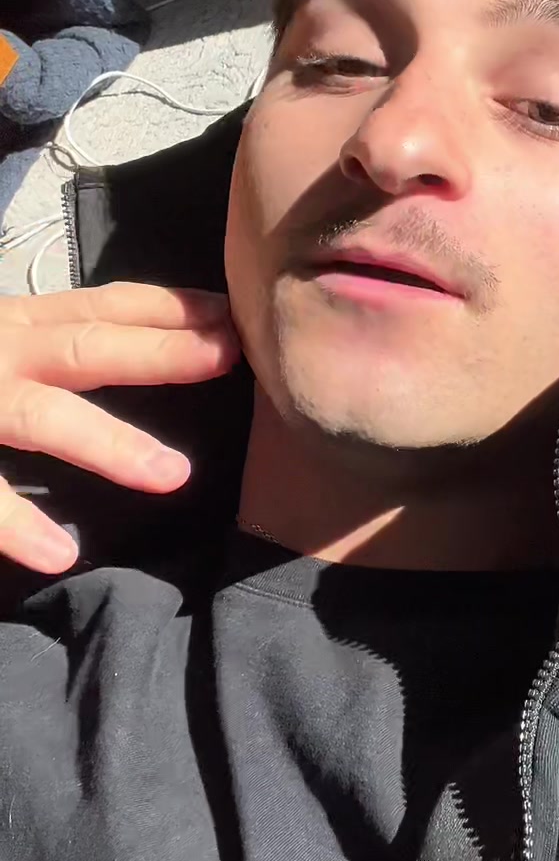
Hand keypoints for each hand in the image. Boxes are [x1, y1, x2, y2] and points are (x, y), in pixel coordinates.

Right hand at [0, 284, 239, 574]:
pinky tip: (58, 553)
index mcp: (13, 325)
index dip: (168, 308)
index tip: (233, 315)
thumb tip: (149, 348)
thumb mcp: (3, 342)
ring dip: (105, 442)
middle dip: (159, 351)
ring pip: (39, 415)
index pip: (100, 306)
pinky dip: (12, 522)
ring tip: (173, 476)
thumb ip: (55, 347)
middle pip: (85, 346)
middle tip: (230, 358)